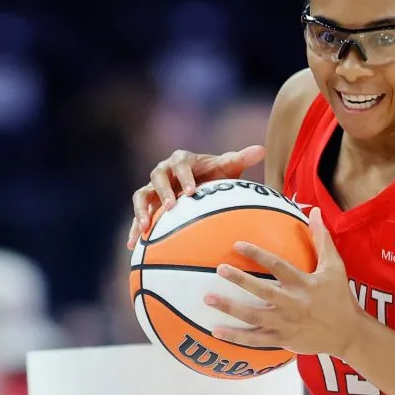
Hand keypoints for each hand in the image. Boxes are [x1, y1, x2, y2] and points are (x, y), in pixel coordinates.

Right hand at [127, 145, 264, 248]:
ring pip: (141, 196)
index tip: (191, 192)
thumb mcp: (228, 167)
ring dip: (141, 211)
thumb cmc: (216, 174)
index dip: (184, 177)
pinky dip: (135, 228)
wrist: (202, 182)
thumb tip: (261, 149)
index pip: (181, 165)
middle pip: (157, 177)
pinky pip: (138, 214)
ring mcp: (153, 187)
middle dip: (162, 191)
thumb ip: (241, 158)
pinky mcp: (148, 203)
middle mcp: (164, 171)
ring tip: (144, 229)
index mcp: (182, 160)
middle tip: (170, 207)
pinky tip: (133, 245)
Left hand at [204, 208, 365, 356]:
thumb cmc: (340, 296)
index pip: (278, 265)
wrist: (348, 333)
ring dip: (230, 308)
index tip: (237, 244)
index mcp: (304, 283)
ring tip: (208, 298)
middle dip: (241, 280)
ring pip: (254, 317)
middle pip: (263, 291)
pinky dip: (236, 337)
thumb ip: (322, 239)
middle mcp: (293, 303)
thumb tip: (315, 212)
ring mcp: (286, 324)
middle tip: (220, 269)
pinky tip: (216, 331)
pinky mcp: (283, 340)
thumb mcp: (335, 266)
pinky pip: (256, 340)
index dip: (258, 254)